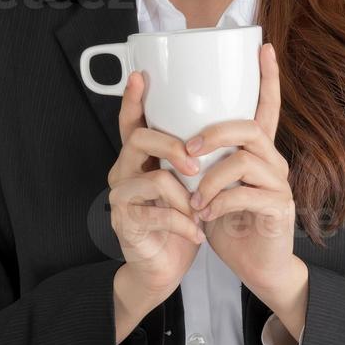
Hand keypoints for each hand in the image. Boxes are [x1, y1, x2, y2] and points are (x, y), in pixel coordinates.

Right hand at [106, 71, 206, 317]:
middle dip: (172, 146)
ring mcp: (121, 198)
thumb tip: (224, 125)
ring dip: (185, 195)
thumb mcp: (188, 185)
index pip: (132, 122)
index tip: (140, 76)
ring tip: (201, 211)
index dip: (133, 99)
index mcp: (139, 159)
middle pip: (140, 140)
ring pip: (153, 178)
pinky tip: (197, 233)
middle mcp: (123, 172)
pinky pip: (159, 215)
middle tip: (196, 164)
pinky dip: (185, 225)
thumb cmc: (178, 221)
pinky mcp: (126, 224)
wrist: (163, 269)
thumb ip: (193, 158)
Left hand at [188, 43, 308, 336]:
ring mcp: (279, 185)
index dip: (267, 77)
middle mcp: (273, 162)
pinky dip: (219, 204)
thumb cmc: (231, 221)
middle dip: (215, 132)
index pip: (266, 106)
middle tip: (187, 149)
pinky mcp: (278, 210)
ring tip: (193, 199)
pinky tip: (206, 216)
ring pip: (245, 161)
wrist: (257, 266)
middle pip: (251, 128)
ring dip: (211, 177)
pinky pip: (246, 196)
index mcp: (257, 151)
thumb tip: (173, 133)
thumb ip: (202, 160)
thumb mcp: (211, 185)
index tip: (264, 47)